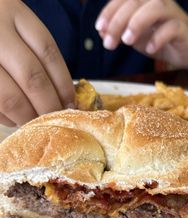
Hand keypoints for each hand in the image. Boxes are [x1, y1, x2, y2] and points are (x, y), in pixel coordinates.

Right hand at [0, 0, 73, 126]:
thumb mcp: (11, 25)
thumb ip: (33, 52)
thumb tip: (63, 97)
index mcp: (12, 12)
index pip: (48, 53)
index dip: (64, 84)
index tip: (71, 104)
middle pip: (33, 78)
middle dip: (49, 106)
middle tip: (55, 119)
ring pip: (11, 98)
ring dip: (27, 117)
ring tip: (34, 123)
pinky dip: (6, 118)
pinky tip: (13, 119)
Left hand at [95, 0, 187, 69]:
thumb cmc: (161, 38)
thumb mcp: (136, 35)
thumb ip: (120, 31)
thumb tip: (102, 32)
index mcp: (144, 0)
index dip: (109, 11)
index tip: (100, 29)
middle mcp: (158, 1)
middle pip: (135, 1)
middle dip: (117, 21)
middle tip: (109, 43)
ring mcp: (172, 13)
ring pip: (154, 8)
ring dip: (137, 23)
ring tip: (127, 41)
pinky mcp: (183, 28)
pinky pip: (172, 28)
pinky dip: (158, 38)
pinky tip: (150, 50)